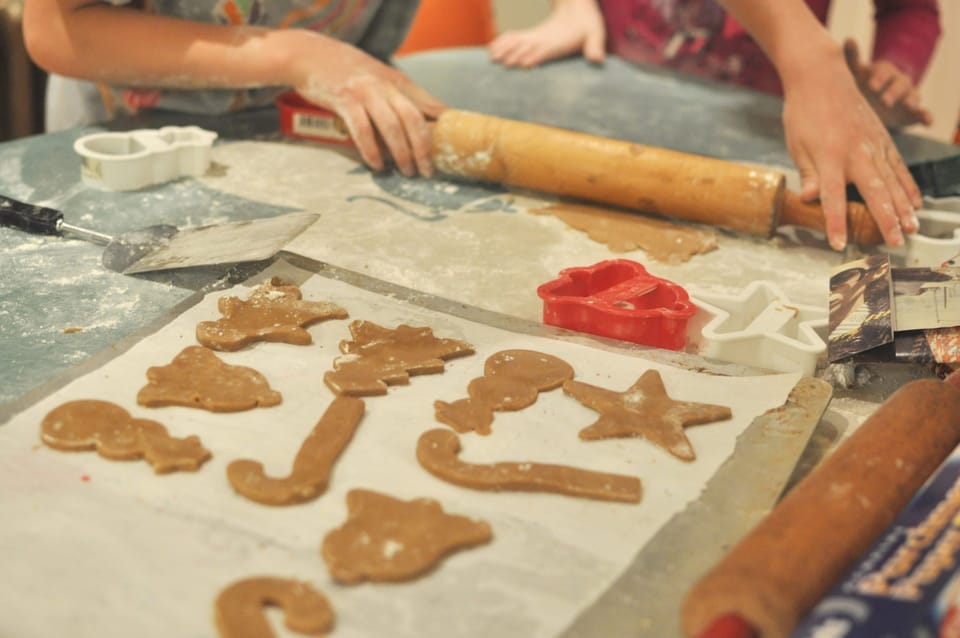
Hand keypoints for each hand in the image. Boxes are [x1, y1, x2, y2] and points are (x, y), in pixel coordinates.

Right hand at [292, 34, 444, 176]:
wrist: (310, 54)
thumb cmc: (346, 70)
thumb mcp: (379, 76)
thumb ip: (400, 95)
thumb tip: (424, 119)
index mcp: (398, 80)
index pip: (429, 104)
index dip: (443, 127)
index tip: (452, 147)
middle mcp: (385, 85)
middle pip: (414, 120)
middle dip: (424, 149)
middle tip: (428, 170)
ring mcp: (365, 93)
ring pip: (392, 127)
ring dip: (402, 154)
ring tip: (407, 172)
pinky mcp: (345, 101)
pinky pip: (363, 131)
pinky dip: (371, 151)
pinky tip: (377, 165)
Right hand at [488, 0, 605, 67]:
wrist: (579, 8)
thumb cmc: (587, 25)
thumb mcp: (595, 33)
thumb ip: (595, 46)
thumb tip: (598, 59)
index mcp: (557, 41)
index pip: (542, 50)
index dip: (533, 56)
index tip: (521, 64)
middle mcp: (542, 40)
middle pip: (524, 46)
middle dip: (512, 54)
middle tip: (498, 63)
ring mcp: (535, 37)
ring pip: (515, 41)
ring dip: (503, 48)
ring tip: (490, 58)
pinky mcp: (531, 37)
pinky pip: (513, 38)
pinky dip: (501, 43)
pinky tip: (491, 51)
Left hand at [783, 45, 920, 249]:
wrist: (822, 77)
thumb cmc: (803, 114)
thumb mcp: (797, 146)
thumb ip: (808, 175)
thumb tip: (810, 200)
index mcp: (830, 157)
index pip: (832, 197)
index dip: (835, 223)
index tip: (839, 245)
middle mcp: (857, 152)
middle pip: (875, 191)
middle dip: (886, 219)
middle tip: (896, 243)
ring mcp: (874, 144)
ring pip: (893, 181)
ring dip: (904, 207)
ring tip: (912, 229)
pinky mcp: (883, 138)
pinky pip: (899, 166)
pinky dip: (909, 186)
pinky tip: (916, 203)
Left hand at [843, 39, 932, 128]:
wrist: (874, 106)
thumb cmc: (863, 86)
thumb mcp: (856, 75)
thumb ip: (852, 59)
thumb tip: (848, 39)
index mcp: (883, 72)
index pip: (882, 71)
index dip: (878, 77)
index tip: (871, 85)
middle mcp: (897, 82)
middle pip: (899, 84)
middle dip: (893, 91)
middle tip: (884, 101)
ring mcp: (906, 96)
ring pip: (912, 96)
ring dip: (910, 100)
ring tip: (907, 105)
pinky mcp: (913, 112)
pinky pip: (922, 113)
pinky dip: (926, 116)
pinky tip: (929, 122)